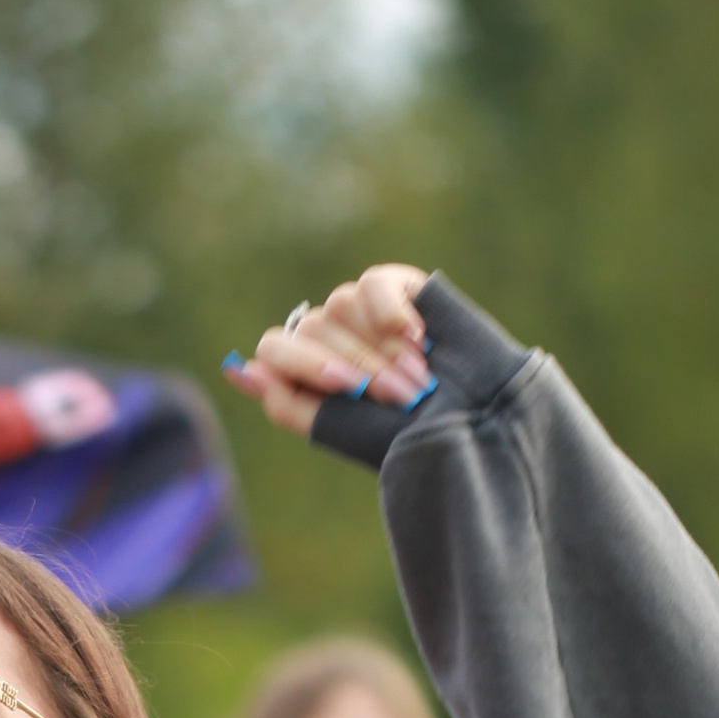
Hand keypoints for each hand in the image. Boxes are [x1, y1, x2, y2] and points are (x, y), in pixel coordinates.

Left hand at [223, 265, 433, 439]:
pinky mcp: (392, 285)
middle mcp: (324, 334)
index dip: (308, 364)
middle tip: (404, 398)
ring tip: (420, 378)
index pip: (274, 348)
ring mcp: (356, 309)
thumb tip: (242, 371)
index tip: (349, 388)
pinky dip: (392, 312)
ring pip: (341, 306)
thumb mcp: (341, 428)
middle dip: (362, 368)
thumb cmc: (407, 433)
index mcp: (303, 370)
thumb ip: (287, 403)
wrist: (475, 420)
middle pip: (313, 329)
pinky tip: (417, 336)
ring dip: (384, 349)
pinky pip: (373, 285)